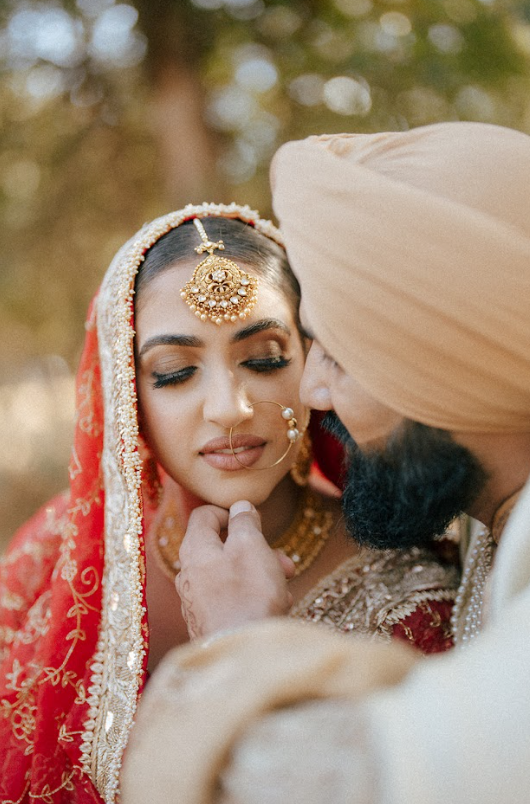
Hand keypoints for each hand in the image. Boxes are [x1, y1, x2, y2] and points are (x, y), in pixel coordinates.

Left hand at [176, 501, 294, 639]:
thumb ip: (245, 522)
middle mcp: (188, 573)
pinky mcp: (208, 622)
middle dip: (255, 549)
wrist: (242, 654)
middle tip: (281, 560)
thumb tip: (240, 506)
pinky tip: (273, 606)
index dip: (230, 512)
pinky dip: (252, 596)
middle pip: (221, 547)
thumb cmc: (248, 594)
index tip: (253, 521)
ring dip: (259, 573)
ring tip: (284, 586)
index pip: (204, 515)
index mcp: (195, 549)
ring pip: (231, 574)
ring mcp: (196, 601)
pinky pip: (231, 598)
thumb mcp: (251, 546)